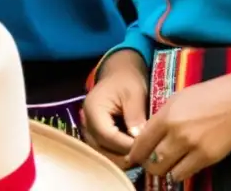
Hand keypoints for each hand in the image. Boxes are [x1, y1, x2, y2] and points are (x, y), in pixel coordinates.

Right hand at [81, 50, 149, 169]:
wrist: (120, 74)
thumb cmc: (128, 80)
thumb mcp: (135, 93)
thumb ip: (135, 115)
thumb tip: (140, 139)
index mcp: (93, 109)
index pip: (107, 135)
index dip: (125, 145)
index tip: (144, 149)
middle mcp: (86, 123)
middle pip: (102, 148)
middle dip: (123, 154)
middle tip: (144, 156)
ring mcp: (89, 130)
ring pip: (103, 152)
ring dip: (121, 156)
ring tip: (140, 155)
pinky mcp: (96, 135)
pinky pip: (105, 149)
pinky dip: (118, 152)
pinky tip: (134, 152)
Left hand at [129, 72, 230, 182]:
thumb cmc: (208, 95)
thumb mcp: (178, 99)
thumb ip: (161, 118)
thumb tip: (146, 137)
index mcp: (167, 115)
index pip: (140, 143)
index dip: (135, 154)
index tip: (135, 158)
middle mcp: (176, 132)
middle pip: (150, 161)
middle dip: (149, 164)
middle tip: (154, 161)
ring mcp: (191, 146)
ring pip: (165, 171)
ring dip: (165, 170)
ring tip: (170, 163)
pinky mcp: (206, 157)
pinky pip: (183, 175)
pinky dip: (180, 172)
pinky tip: (184, 164)